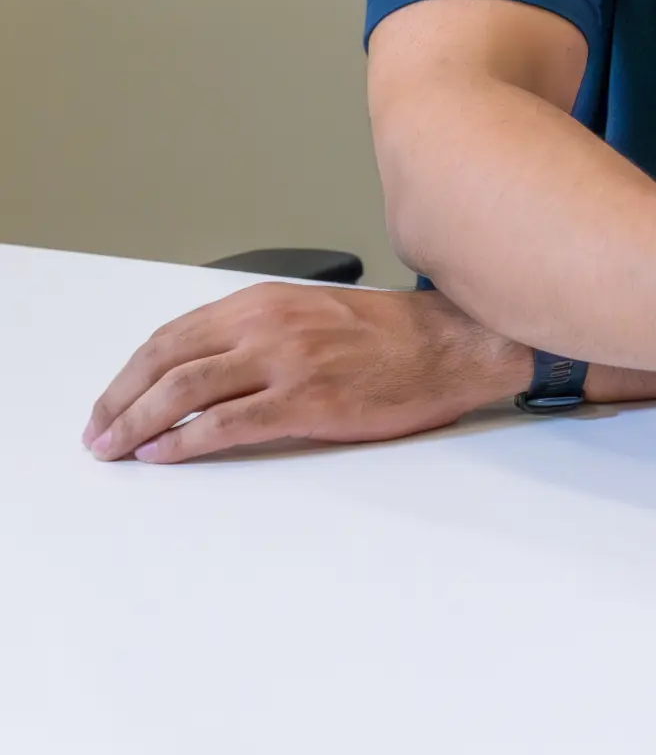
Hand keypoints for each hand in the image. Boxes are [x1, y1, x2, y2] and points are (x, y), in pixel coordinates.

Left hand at [83, 283, 528, 463]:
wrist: (456, 344)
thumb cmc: (397, 335)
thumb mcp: (317, 313)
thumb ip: (263, 331)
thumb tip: (210, 370)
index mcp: (268, 300)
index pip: (174, 334)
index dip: (132, 371)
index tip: (113, 398)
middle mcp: (268, 324)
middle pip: (166, 361)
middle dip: (119, 399)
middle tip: (99, 430)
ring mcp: (285, 361)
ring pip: (184, 391)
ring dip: (136, 423)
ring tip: (115, 446)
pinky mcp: (306, 400)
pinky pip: (224, 424)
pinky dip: (183, 442)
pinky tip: (163, 453)